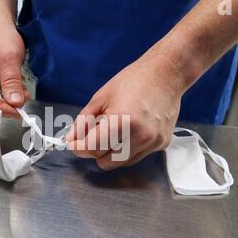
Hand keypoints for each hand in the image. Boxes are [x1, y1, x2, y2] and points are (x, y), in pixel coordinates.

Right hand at [0, 23, 29, 117]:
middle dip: (5, 106)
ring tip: (23, 95)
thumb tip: (15, 102)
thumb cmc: (0, 34)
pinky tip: (19, 92)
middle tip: (23, 105)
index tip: (17, 111)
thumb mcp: (9, 55)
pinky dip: (9, 97)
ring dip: (9, 102)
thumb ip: (12, 79)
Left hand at [66, 54, 183, 170]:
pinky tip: (129, 131)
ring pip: (119, 163)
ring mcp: (152, 142)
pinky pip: (135, 157)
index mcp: (122, 121)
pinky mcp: (160, 145)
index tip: (73, 144)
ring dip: (111, 152)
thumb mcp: (101, 97)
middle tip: (93, 135)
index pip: (92, 148)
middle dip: (95, 151)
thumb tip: (71, 138)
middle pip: (104, 161)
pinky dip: (126, 149)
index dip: (78, 147)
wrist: (166, 74)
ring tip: (114, 130)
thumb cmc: (135, 80)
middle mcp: (139, 136)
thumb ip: (83, 121)